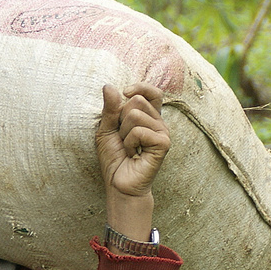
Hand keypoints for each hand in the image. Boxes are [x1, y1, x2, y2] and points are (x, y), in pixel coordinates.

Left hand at [96, 83, 169, 239]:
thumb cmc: (114, 158)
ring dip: (123, 134)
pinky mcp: (164, 144)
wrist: (119, 183)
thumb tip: (109, 85)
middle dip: (121, 119)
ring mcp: (163, 133)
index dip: (140, 87)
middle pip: (136, 100)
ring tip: (129, 148)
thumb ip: (109, 108)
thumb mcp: (106, 129)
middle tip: (124, 138)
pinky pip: (139, 131)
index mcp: (149, 117)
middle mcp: (159, 122)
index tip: (125, 93)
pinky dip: (129, 143)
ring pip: (134, 114)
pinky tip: (134, 154)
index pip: (152, 91)